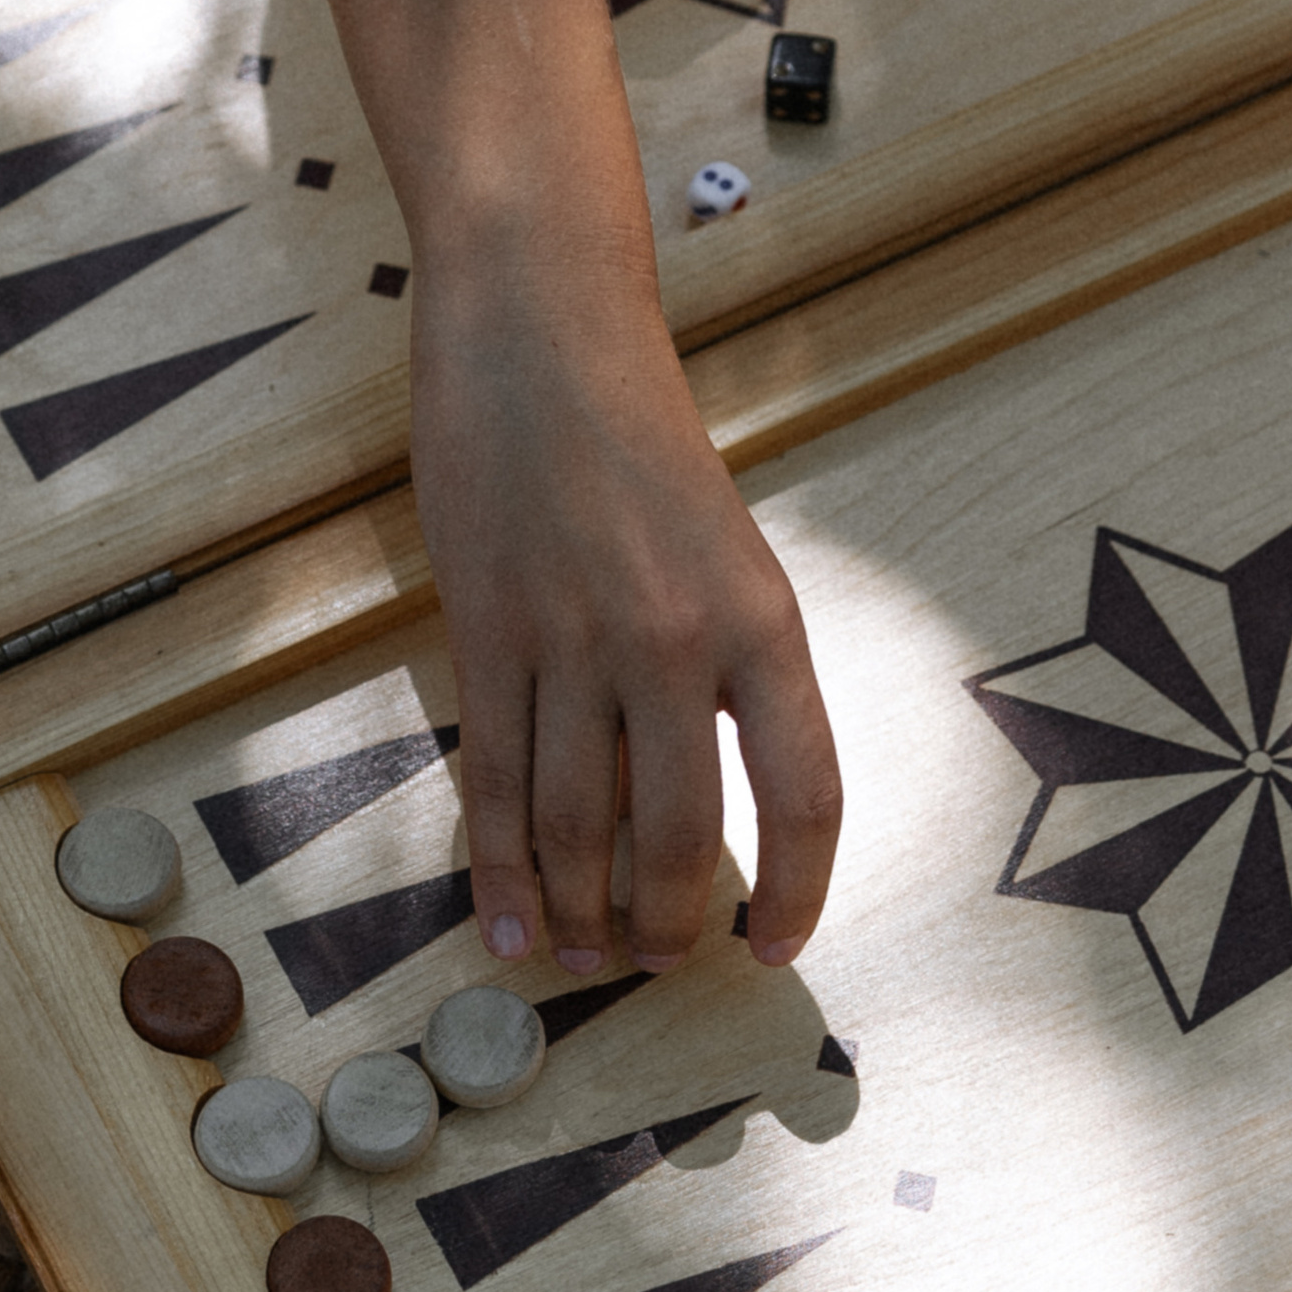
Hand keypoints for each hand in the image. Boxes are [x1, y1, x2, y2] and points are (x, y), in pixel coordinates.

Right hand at [409, 220, 840, 981]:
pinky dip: (501, 871)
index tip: (776, 947)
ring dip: (582, 913)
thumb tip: (702, 797)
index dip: (802, 893)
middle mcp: (676, 640)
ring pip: (578, 826)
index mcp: (762, 618)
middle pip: (680, 837)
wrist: (539, 333)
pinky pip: (494, 782)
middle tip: (657, 959)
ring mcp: (573, 640)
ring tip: (585, 955)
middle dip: (668, 924)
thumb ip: (724, 663)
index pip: (806, 795)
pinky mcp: (484, 632)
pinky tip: (510, 928)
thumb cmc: (636, 436)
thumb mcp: (722, 549)